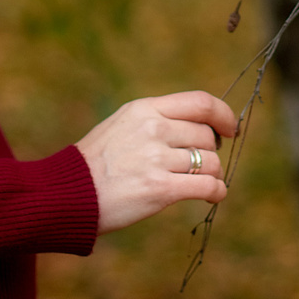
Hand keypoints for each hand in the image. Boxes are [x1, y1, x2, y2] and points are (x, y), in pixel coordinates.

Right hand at [76, 91, 238, 232]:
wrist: (67, 194)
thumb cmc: (96, 163)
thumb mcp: (122, 124)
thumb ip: (157, 119)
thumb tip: (200, 126)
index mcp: (144, 108)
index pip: (200, 102)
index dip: (224, 115)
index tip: (231, 128)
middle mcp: (153, 129)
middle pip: (208, 136)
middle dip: (212, 151)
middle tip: (203, 163)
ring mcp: (156, 159)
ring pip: (211, 162)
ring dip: (213, 174)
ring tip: (203, 182)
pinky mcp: (160, 189)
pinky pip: (207, 186)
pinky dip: (217, 192)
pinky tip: (213, 196)